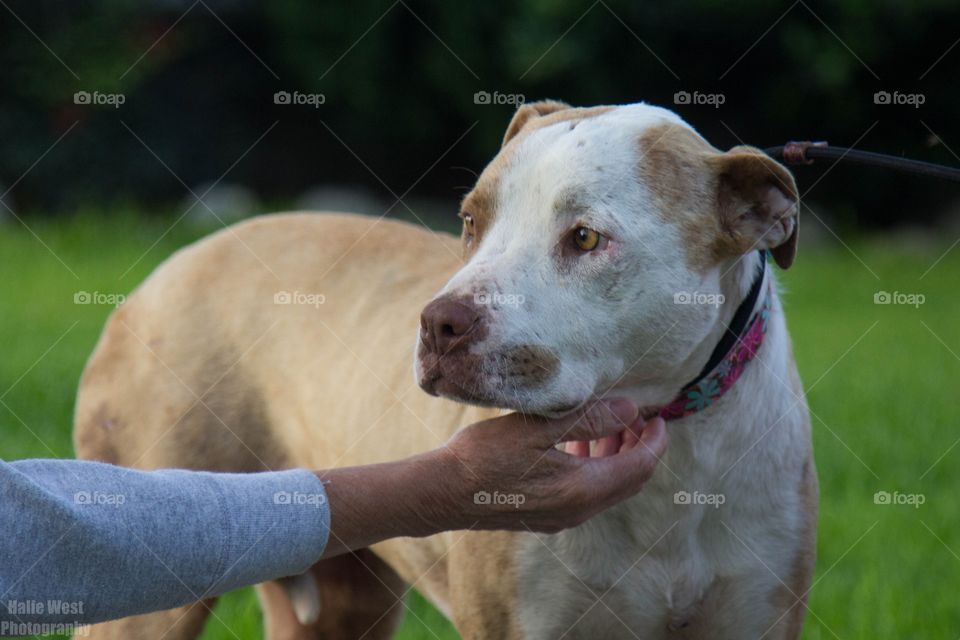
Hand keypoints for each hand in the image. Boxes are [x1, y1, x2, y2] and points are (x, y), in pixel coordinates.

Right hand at [443, 398, 667, 532]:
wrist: (442, 493)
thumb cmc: (484, 456)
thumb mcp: (537, 428)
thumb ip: (587, 419)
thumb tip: (630, 409)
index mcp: (582, 489)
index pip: (640, 466)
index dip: (656, 439)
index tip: (659, 415)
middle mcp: (579, 510)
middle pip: (630, 480)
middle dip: (639, 446)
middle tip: (636, 415)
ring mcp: (562, 517)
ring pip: (608, 488)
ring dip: (616, 456)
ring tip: (608, 423)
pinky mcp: (547, 517)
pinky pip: (586, 493)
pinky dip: (594, 467)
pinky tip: (575, 443)